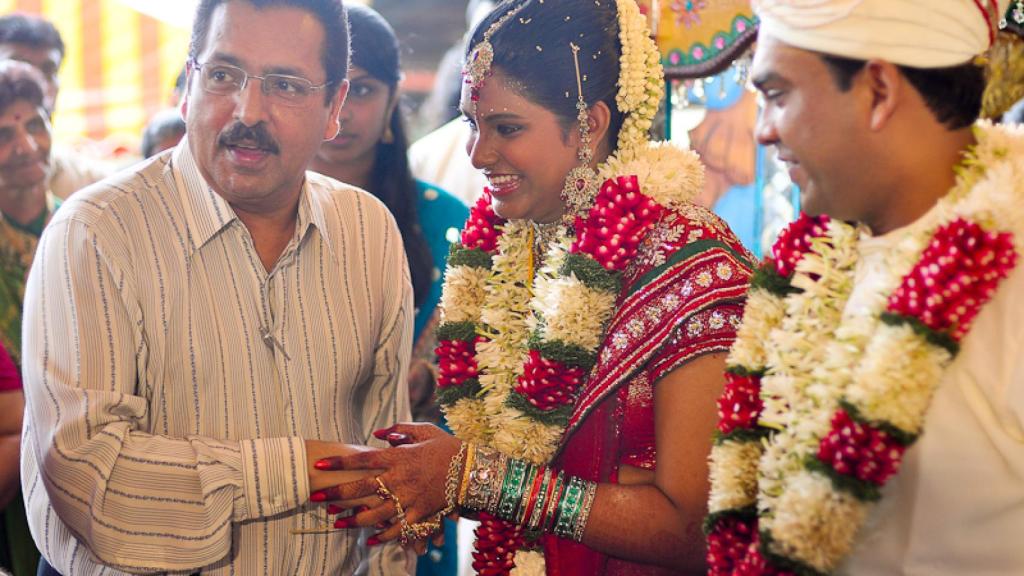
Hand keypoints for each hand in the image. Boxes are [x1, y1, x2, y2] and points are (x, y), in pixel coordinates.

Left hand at [311, 423, 460, 545]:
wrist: (474, 468)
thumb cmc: (449, 446)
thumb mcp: (425, 430)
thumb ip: (400, 429)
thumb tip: (377, 434)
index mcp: (399, 456)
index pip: (363, 459)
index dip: (339, 462)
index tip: (319, 464)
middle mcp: (401, 478)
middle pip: (362, 487)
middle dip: (336, 492)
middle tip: (314, 497)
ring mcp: (410, 497)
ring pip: (375, 512)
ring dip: (352, 519)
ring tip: (334, 522)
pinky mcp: (421, 512)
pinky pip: (399, 528)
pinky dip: (383, 536)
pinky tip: (368, 540)